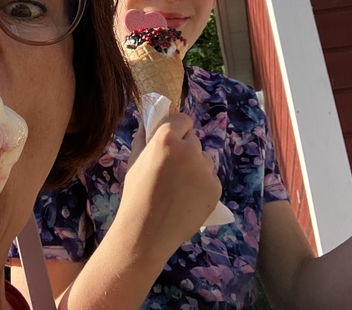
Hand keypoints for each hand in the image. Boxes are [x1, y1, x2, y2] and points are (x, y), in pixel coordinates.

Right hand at [120, 113, 220, 264]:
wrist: (147, 233)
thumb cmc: (136, 194)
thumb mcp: (135, 159)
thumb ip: (145, 136)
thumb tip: (151, 120)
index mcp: (166, 139)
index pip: (182, 119)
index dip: (176, 129)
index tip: (170, 141)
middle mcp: (189, 150)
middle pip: (193, 139)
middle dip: (184, 149)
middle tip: (171, 169)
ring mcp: (205, 170)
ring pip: (204, 158)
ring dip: (195, 166)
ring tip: (180, 186)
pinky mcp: (215, 188)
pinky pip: (210, 177)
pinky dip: (202, 184)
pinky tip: (188, 198)